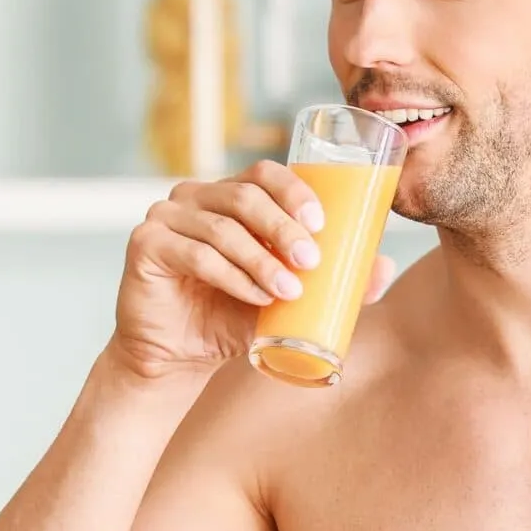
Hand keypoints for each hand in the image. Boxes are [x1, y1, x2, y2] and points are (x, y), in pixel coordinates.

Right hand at [112, 163, 396, 379]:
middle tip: (311, 261)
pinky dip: (231, 277)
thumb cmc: (232, 318)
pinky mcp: (145, 246)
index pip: (263, 174)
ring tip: (288, 290)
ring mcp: (165, 218)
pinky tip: (255, 298)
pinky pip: (195, 255)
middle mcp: (194, 197)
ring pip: (222, 228)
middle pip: (244, 196)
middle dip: (283, 228)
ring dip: (261, 259)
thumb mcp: (286, 299)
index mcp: (228, 195)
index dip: (293, 191)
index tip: (322, 224)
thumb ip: (331, 282)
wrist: (178, 357)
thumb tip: (385, 267)